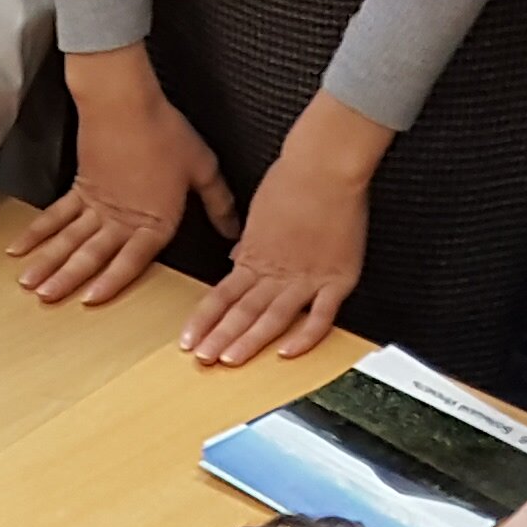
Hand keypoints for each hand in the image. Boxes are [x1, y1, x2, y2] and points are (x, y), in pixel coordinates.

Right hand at [7, 53, 229, 308]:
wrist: (125, 101)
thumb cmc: (164, 130)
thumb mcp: (202, 168)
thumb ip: (218, 203)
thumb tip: (232, 229)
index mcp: (153, 220)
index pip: (132, 259)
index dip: (111, 281)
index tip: (90, 300)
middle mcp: (120, 218)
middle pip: (91, 255)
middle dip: (67, 279)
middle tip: (45, 300)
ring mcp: (96, 204)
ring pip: (68, 240)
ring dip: (47, 263)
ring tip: (27, 284)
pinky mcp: (80, 187)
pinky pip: (55, 216)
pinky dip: (37, 232)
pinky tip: (20, 248)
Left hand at [179, 142, 366, 365]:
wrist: (326, 165)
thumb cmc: (293, 178)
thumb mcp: (259, 213)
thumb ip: (251, 243)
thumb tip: (239, 259)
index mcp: (255, 256)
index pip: (221, 296)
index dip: (204, 321)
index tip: (189, 340)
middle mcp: (277, 272)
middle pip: (242, 312)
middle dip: (219, 338)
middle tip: (202, 360)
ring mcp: (306, 278)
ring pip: (272, 318)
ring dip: (250, 341)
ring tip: (232, 361)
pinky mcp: (337, 279)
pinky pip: (320, 316)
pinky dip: (304, 337)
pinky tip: (288, 353)